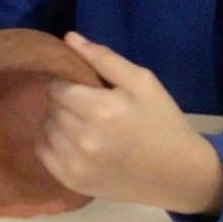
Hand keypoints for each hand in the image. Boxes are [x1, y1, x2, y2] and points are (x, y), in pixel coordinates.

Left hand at [38, 32, 222, 215]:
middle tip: (85, 105)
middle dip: (63, 101)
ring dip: (57, 121)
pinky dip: (52, 143)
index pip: (58, 86)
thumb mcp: (143, 82)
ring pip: (45, 129)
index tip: (83, 86)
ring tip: (81, 123)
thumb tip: (69, 38)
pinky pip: (43, 153)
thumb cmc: (162, 121)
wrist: (179, 174)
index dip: (67, 82)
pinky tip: (73, 141)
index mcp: (101, 110)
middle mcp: (83, 139)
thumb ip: (104, 58)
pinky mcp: (73, 182)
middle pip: (51, 107)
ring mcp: (76, 165)